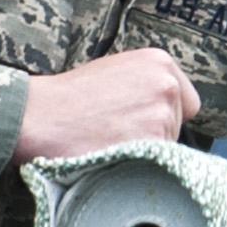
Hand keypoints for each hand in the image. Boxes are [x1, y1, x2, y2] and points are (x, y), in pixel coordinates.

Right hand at [16, 49, 196, 162]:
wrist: (39, 116)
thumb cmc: (69, 97)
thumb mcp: (114, 72)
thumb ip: (146, 84)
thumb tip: (169, 108)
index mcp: (160, 62)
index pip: (186, 101)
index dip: (164, 115)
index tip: (139, 119)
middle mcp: (167, 84)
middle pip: (178, 125)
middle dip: (154, 133)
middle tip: (116, 130)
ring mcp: (162, 113)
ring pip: (168, 145)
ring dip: (146, 150)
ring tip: (110, 141)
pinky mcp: (153, 141)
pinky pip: (157, 161)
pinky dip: (138, 163)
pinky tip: (113, 154)